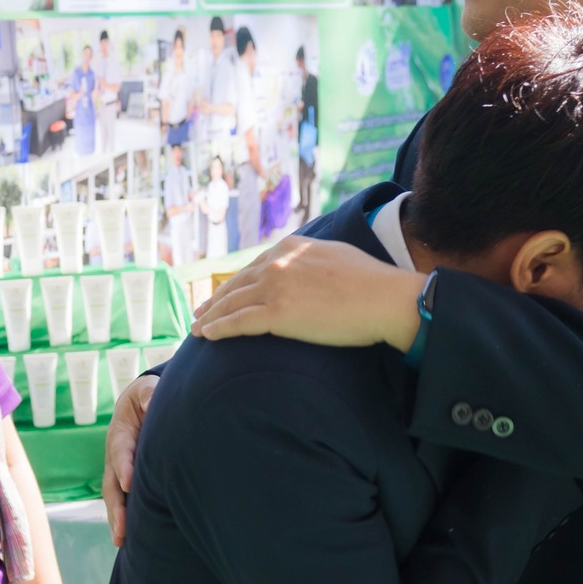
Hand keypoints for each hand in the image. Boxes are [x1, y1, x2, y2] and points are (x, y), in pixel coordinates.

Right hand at [102, 374, 158, 547]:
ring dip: (117, 518)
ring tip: (121, 540)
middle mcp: (115, 456)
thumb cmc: (148, 397)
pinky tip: (129, 540)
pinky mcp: (127, 481)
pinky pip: (124, 501)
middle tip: (123, 528)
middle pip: (112, 483)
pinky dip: (124, 519)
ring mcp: (118, 471)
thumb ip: (150, 394)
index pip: (121, 450)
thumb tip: (153, 401)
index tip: (130, 483)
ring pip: (115, 497)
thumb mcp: (147, 390)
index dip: (124, 466)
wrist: (142, 404)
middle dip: (117, 506)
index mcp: (120, 433)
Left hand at [193, 237, 423, 351]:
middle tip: (201, 312)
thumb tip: (308, 269)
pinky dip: (218, 329)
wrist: (384, 298)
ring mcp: (275, 287)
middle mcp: (277, 263)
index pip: (254, 267)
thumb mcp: (336, 254)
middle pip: (237, 284)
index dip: (236, 282)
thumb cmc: (371, 282)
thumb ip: (312, 258)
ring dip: (211, 316)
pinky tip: (207, 335)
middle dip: (216, 299)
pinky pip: (238, 323)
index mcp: (291, 248)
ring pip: (232, 303)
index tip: (224, 293)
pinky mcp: (276, 314)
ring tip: (198, 327)